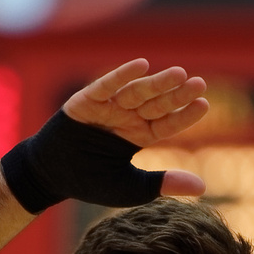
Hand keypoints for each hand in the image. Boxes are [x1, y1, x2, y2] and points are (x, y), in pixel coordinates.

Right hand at [63, 59, 208, 195]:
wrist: (51, 177)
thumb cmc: (89, 182)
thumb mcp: (130, 188)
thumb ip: (162, 184)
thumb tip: (202, 188)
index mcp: (139, 135)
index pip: (167, 123)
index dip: (184, 115)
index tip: (203, 105)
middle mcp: (127, 117)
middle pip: (156, 102)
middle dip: (176, 93)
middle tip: (199, 84)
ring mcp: (108, 107)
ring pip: (136, 92)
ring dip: (156, 82)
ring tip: (178, 74)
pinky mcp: (87, 100)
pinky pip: (106, 85)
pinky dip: (121, 75)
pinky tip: (141, 65)